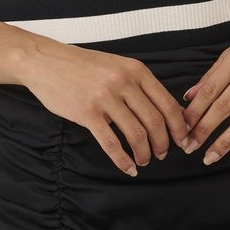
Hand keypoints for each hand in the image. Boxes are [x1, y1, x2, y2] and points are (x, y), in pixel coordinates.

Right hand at [21, 39, 190, 176]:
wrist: (46, 61)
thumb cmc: (83, 66)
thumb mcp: (117, 66)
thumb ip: (139, 85)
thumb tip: (164, 112)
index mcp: (136, 70)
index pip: (168, 103)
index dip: (179, 127)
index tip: (182, 141)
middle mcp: (123, 82)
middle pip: (156, 122)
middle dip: (163, 144)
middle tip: (161, 155)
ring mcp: (105, 98)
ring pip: (136, 134)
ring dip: (144, 154)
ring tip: (144, 160)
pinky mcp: (87, 113)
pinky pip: (111, 144)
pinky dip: (123, 161)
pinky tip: (128, 168)